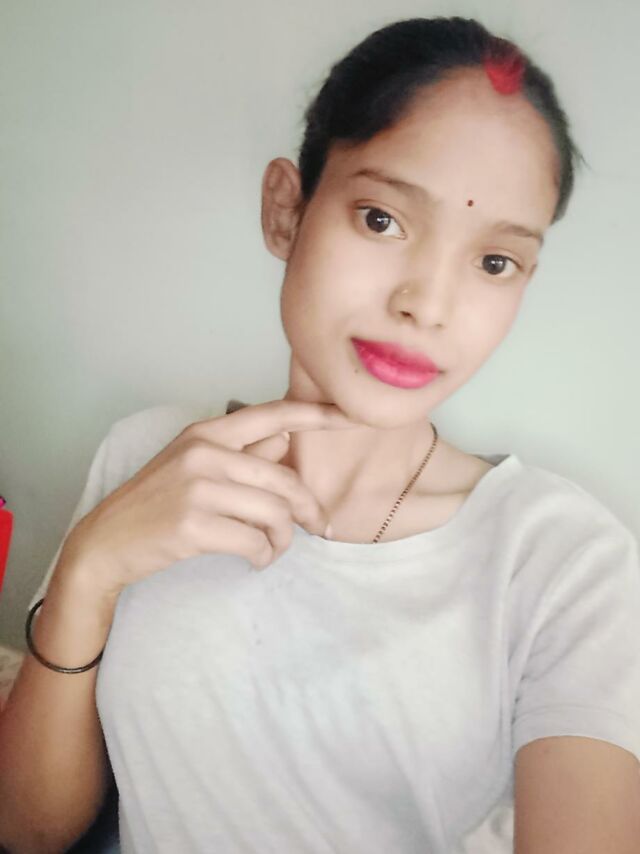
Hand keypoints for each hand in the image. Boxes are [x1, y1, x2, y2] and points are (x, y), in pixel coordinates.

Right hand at [60, 399, 356, 596]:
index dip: (317, 415)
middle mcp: (204, 452)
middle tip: (319, 527)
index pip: (274, 415)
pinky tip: (255, 559)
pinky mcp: (193, 525)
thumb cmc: (156, 502)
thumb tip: (286, 438)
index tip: (352, 414)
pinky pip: (255, 542)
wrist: (106, 540)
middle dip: (310, 508)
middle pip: (285, 478)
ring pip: (275, 513)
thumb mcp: (194, 464)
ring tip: (274, 549)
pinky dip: (265, 556)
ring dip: (284, 540)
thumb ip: (242, 452)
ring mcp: (197, 487)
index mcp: (207, 431)